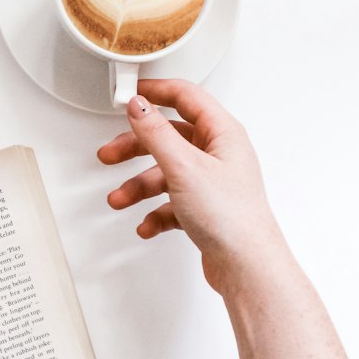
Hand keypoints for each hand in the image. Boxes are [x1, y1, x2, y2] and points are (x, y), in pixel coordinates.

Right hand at [98, 79, 287, 293]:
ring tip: (121, 199)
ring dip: (139, 186)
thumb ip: (156, 133)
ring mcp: (212, 183)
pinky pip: (172, 203)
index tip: (129, 94)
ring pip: (166, 173)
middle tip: (111, 154)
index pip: (186, 97)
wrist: (247, 267)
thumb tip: (139, 106)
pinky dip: (155, 212)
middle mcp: (219, 155)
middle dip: (136, 147)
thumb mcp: (184, 166)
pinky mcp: (206, 209)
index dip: (155, 91)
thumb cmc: (231, 217)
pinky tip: (147, 224)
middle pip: (169, 137)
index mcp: (222, 134)